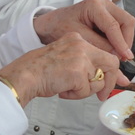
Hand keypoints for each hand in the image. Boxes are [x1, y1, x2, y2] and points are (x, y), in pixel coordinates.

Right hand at [0, 32, 127, 105]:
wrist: (23, 76)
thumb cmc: (38, 71)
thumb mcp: (65, 58)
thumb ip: (83, 63)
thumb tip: (103, 78)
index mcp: (77, 39)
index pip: (104, 53)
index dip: (108, 71)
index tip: (106, 82)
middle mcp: (81, 45)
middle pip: (111, 63)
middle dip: (110, 81)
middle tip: (103, 95)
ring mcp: (81, 57)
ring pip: (98, 80)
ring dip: (85, 91)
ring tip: (67, 88)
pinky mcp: (78, 72)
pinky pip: (87, 90)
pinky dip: (76, 95)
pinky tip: (62, 90)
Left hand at [33, 0, 134, 60]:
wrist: (50, 24)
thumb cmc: (59, 27)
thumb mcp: (77, 38)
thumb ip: (98, 45)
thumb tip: (116, 55)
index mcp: (94, 5)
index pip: (114, 26)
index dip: (121, 43)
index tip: (126, 57)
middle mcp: (104, 3)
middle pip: (126, 21)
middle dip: (126, 40)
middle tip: (123, 57)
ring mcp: (107, 8)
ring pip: (126, 24)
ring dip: (124, 40)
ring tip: (118, 56)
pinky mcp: (108, 14)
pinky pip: (120, 26)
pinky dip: (119, 39)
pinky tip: (113, 50)